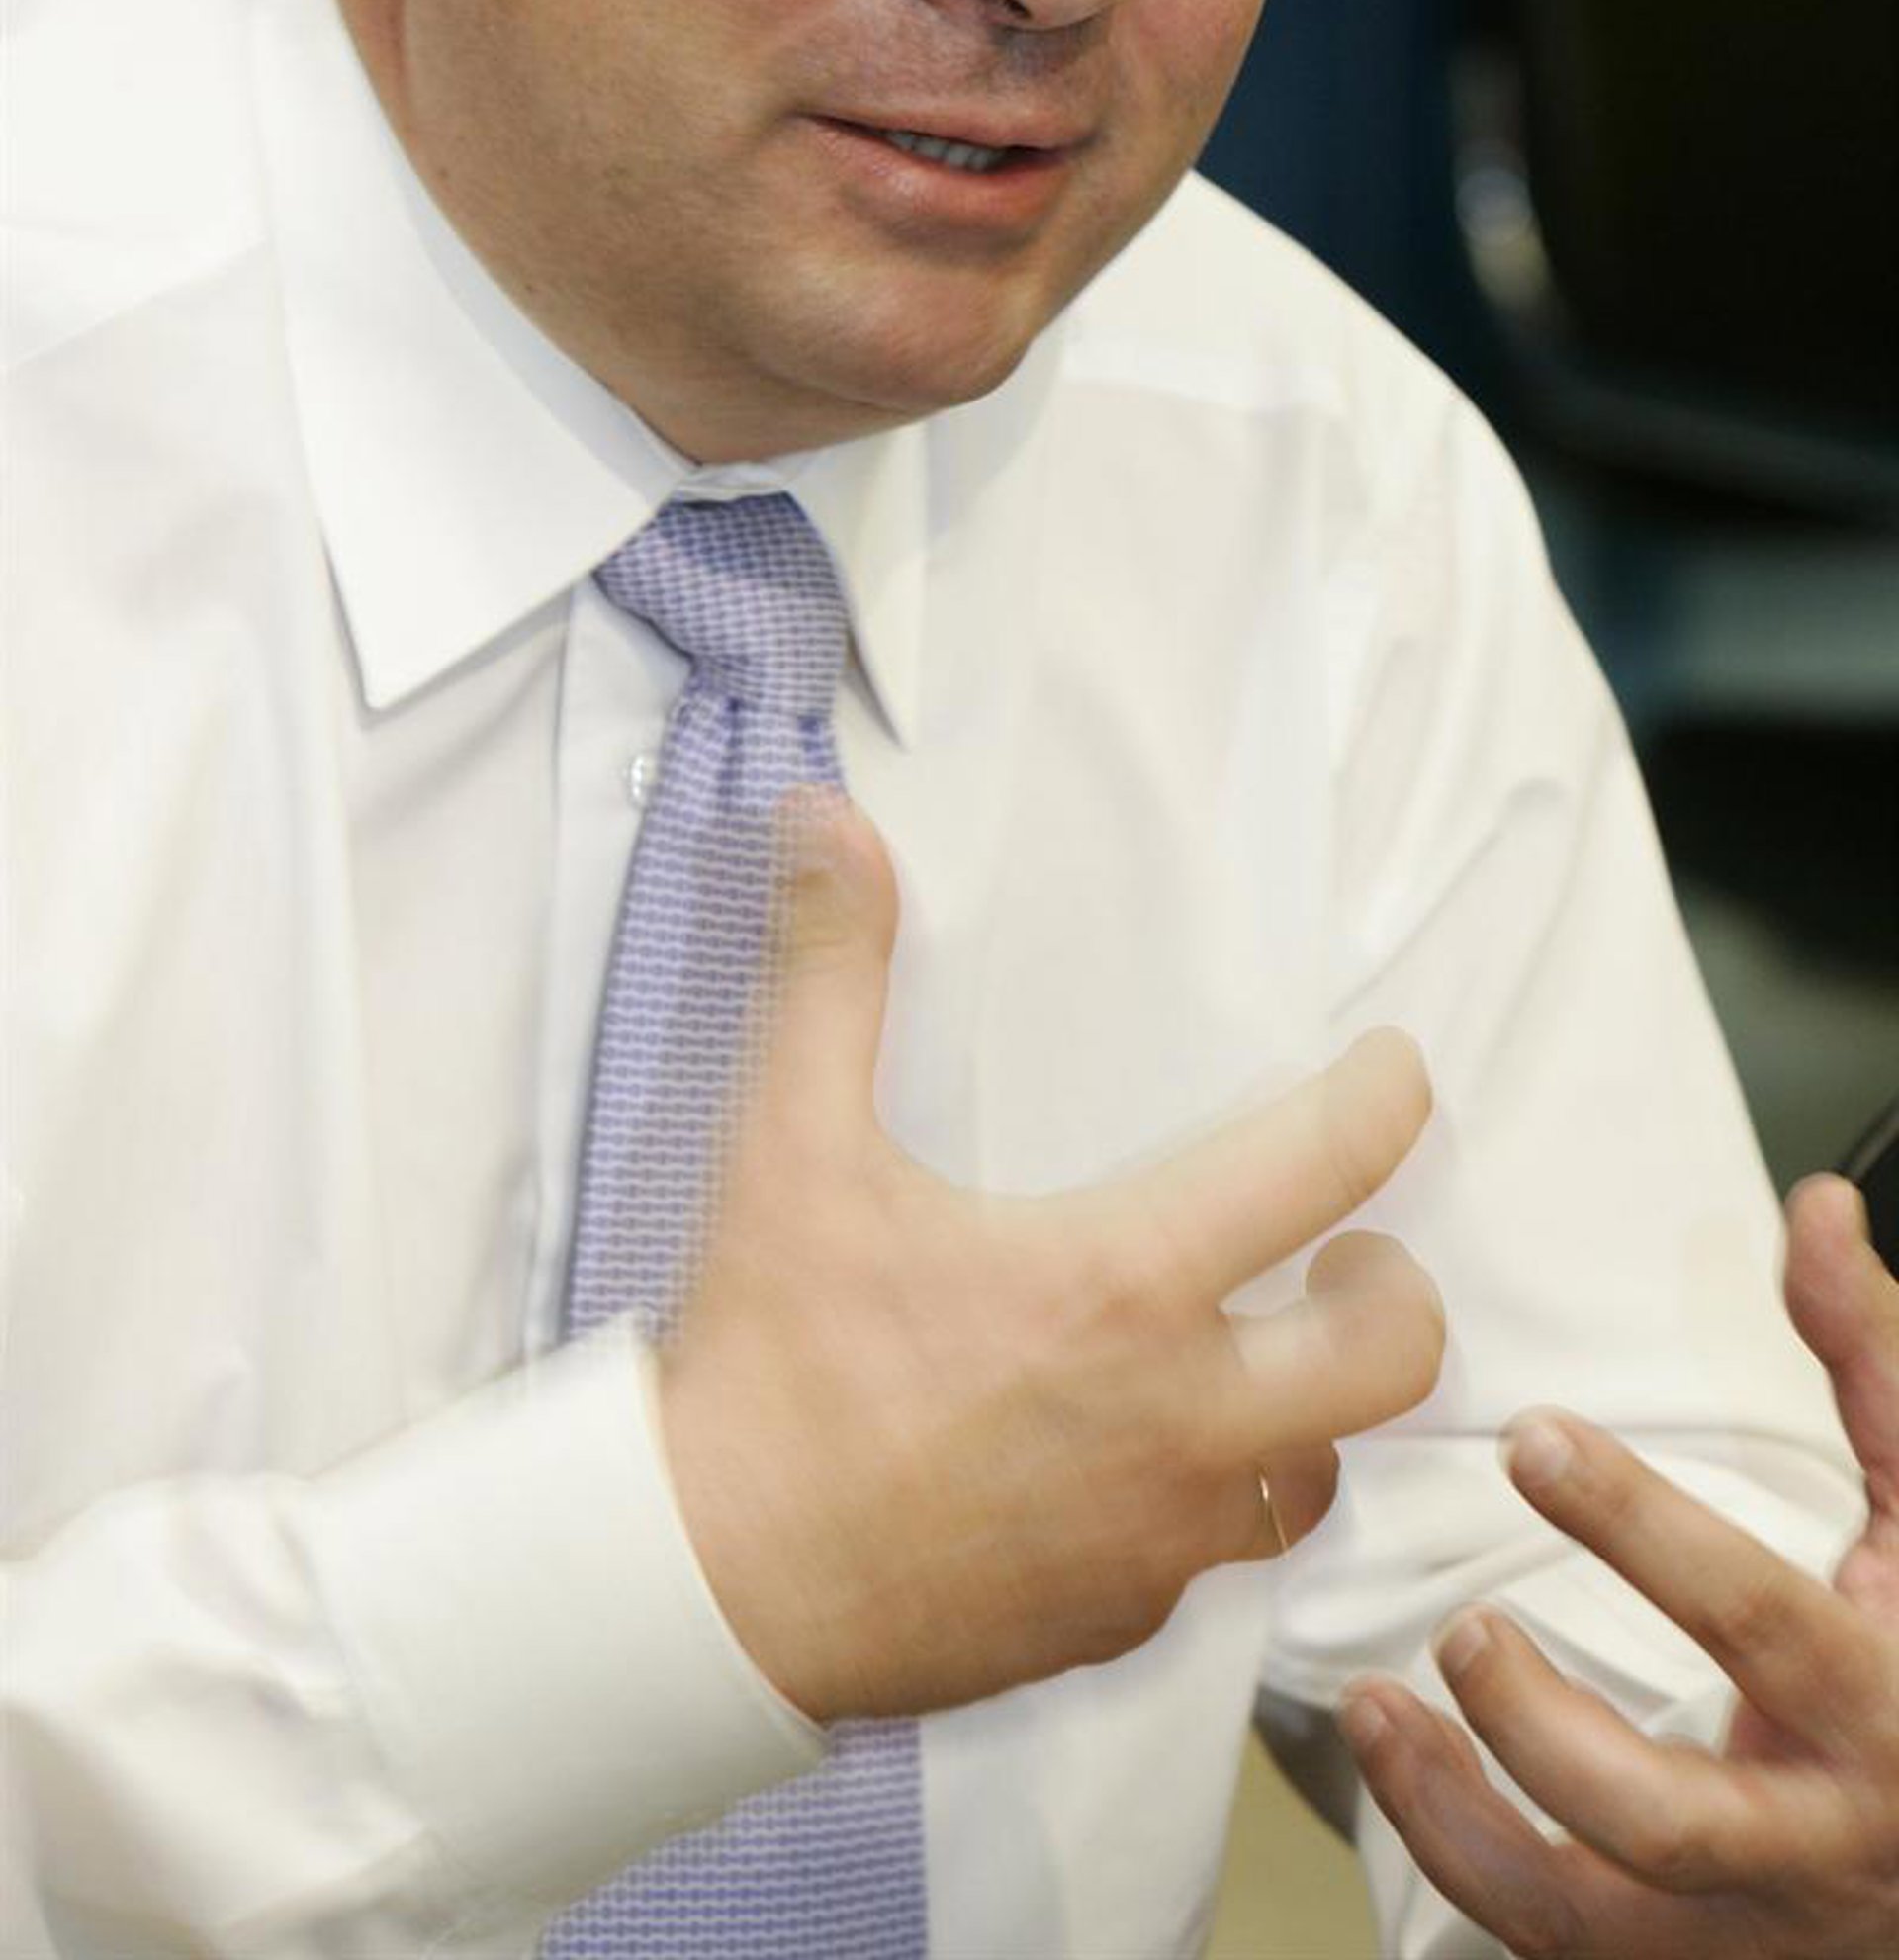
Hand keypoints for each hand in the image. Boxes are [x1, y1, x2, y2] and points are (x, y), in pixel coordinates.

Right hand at [661, 796, 1444, 1723]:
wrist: (704, 1588)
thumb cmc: (766, 1364)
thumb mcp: (792, 1146)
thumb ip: (831, 972)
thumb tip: (826, 822)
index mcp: (1126, 1285)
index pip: (1333, 1170)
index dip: (1388, 1101)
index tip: (1390, 1074)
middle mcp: (1178, 1420)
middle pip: (1398, 1356)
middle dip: (1395, 1290)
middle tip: (1340, 1256)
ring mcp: (1156, 1539)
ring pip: (1319, 1477)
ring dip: (1304, 1412)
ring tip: (1241, 1366)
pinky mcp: (1113, 1624)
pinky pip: (1212, 1561)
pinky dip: (1202, 1507)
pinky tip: (1130, 1470)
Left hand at [1341, 1174, 1898, 1957]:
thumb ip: (1866, 1359)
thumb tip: (1808, 1207)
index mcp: (1876, 1703)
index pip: (1759, 1623)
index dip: (1642, 1531)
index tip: (1534, 1437)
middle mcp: (1812, 1838)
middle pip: (1671, 1823)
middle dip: (1552, 1736)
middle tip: (1464, 1626)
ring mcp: (1740, 1922)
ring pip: (1591, 1919)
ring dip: (1467, 1819)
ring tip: (1384, 1704)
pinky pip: (1550, 1942)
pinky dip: (1456, 1856)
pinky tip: (1393, 1749)